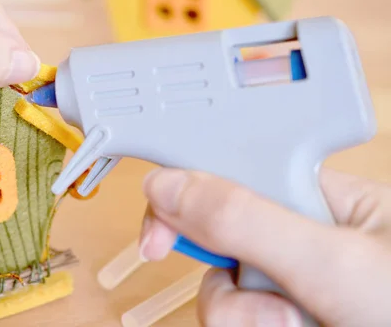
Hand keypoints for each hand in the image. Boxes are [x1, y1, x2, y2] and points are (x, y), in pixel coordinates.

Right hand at [140, 168, 390, 325]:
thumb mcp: (332, 265)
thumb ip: (246, 221)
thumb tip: (167, 185)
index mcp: (318, 197)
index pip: (229, 175)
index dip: (184, 199)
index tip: (154, 238)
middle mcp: (303, 238)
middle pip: (219, 244)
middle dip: (232, 287)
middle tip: (272, 310)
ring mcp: (295, 285)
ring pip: (225, 294)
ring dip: (250, 321)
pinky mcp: (287, 318)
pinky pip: (241, 322)